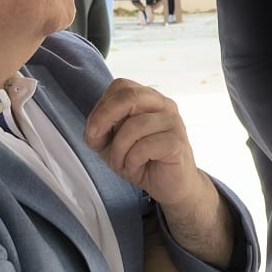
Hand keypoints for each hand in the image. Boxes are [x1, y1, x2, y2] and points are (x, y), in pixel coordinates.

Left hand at [84, 79, 204, 209]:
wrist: (170, 185)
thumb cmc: (142, 160)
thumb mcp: (111, 144)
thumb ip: (99, 132)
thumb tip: (94, 129)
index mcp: (148, 99)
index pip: (121, 86)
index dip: (102, 106)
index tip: (94, 130)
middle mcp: (164, 105)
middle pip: (130, 96)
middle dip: (105, 117)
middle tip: (96, 139)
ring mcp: (173, 122)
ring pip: (134, 126)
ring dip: (119, 150)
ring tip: (122, 163)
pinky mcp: (177, 143)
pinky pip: (145, 146)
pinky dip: (132, 161)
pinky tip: (136, 168)